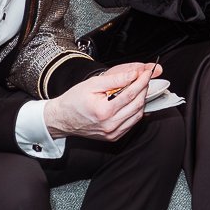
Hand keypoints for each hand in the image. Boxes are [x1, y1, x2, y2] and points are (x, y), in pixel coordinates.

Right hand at [44, 62, 159, 141]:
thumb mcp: (93, 84)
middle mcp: (110, 125)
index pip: (131, 94)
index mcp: (104, 111)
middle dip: (144, 88)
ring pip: (137, 115)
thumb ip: (115, 79)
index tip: (146, 72)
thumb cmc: (74, 100)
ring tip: (138, 88)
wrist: (63, 119)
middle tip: (144, 78)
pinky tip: (132, 101)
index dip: (141, 81)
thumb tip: (133, 75)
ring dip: (141, 100)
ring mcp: (112, 133)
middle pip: (137, 104)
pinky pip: (131, 123)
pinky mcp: (114, 137)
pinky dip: (136, 111)